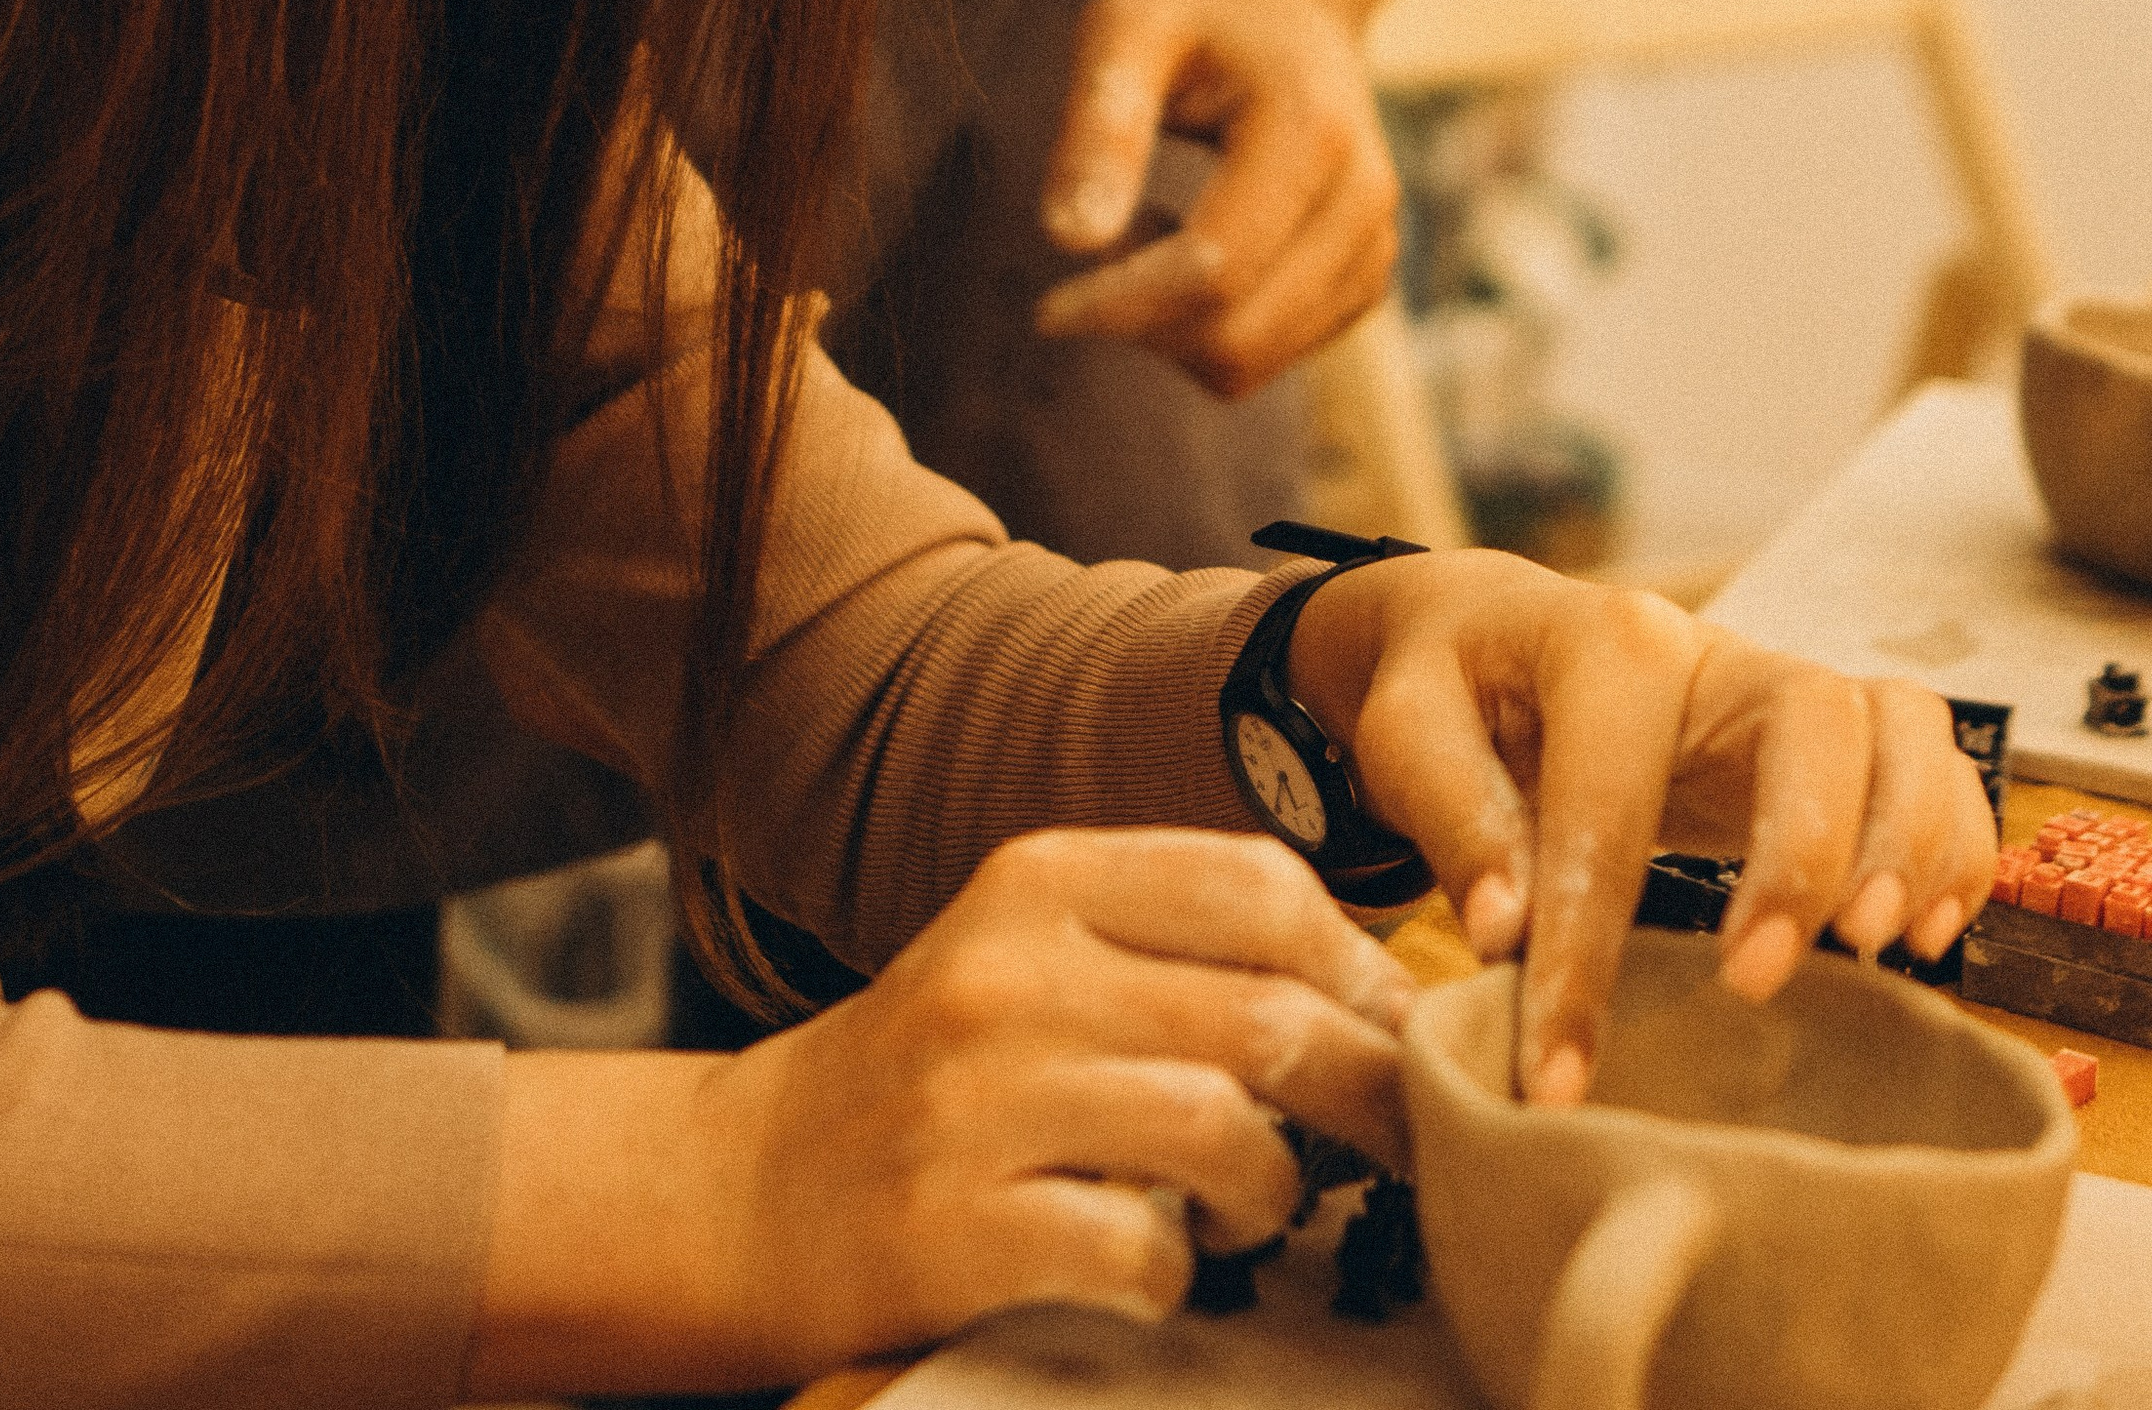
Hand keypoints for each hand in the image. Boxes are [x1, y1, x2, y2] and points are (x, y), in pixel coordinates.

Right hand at [468, 829, 1414, 1392]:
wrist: (748, 1193)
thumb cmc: (931, 1074)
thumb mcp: (1030, 954)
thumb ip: (1168, 943)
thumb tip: (1370, 982)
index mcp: (1036, 878)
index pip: (1255, 882)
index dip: (1357, 959)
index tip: (1395, 1023)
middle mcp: (1007, 970)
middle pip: (1265, 1012)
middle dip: (1368, 1090)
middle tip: (1403, 1140)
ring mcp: (976, 1100)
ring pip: (1221, 1132)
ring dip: (1275, 1189)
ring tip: (1259, 1207)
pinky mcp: (957, 1227)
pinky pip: (1142, 1252)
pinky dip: (1180, 1272)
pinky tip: (1158, 1265)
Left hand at [1036, 0, 1398, 391]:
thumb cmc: (1194, 7)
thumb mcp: (1125, 31)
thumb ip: (1098, 127)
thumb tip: (1066, 240)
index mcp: (1311, 133)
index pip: (1213, 270)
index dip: (1120, 305)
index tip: (1045, 307)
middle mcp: (1364, 200)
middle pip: (1234, 337)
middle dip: (1140, 321)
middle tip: (1094, 238)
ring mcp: (1375, 247)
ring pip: (1250, 361)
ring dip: (1169, 326)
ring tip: (1143, 224)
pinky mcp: (1365, 279)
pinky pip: (1267, 356)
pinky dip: (1206, 327)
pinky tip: (1187, 245)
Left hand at [1285, 553, 1999, 1104]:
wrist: (1498, 636)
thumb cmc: (1453, 690)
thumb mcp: (1409, 728)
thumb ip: (1452, 815)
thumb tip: (1507, 932)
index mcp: (1605, 639)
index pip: (1611, 796)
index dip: (1586, 947)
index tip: (1562, 1073)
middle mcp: (1716, 647)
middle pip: (1817, 718)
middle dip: (1802, 855)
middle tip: (1754, 982)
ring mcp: (1785, 684)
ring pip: (1902, 728)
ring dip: (1906, 842)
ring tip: (1874, 954)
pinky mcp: (1834, 734)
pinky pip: (1937, 764)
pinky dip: (1954, 845)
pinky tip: (1921, 938)